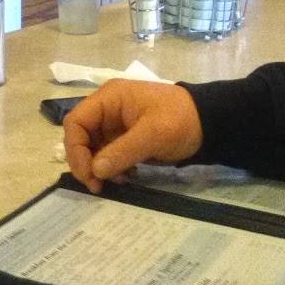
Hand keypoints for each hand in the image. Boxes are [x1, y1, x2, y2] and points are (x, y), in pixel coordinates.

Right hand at [63, 79, 202, 193]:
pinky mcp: (125, 137)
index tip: (89, 173)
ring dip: (98, 167)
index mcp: (109, 98)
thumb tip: (95, 171)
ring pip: (92, 147)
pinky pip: (107, 154)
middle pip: (80, 136)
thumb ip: (122, 151)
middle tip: (97, 186)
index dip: (75, 148)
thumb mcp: (153, 134)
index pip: (76, 121)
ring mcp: (115, 123)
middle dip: (85, 161)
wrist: (209, 122)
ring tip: (116, 183)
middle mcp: (107, 108)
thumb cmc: (180, 120)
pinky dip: (111, 168)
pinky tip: (125, 177)